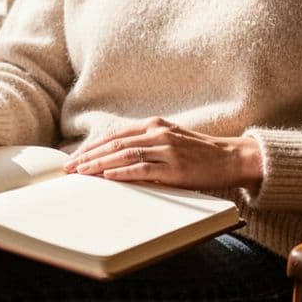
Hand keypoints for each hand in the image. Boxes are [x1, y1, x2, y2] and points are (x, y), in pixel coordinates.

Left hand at [63, 117, 262, 191]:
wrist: (231, 158)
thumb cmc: (200, 153)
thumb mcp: (171, 140)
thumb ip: (147, 143)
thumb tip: (117, 157)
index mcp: (155, 125)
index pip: (115, 136)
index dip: (92, 147)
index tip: (75, 158)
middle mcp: (158, 133)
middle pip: (114, 144)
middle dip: (88, 156)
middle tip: (69, 168)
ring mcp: (166, 149)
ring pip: (124, 155)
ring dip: (99, 165)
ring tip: (81, 173)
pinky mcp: (175, 167)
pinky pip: (143, 168)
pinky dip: (122, 173)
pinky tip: (107, 176)